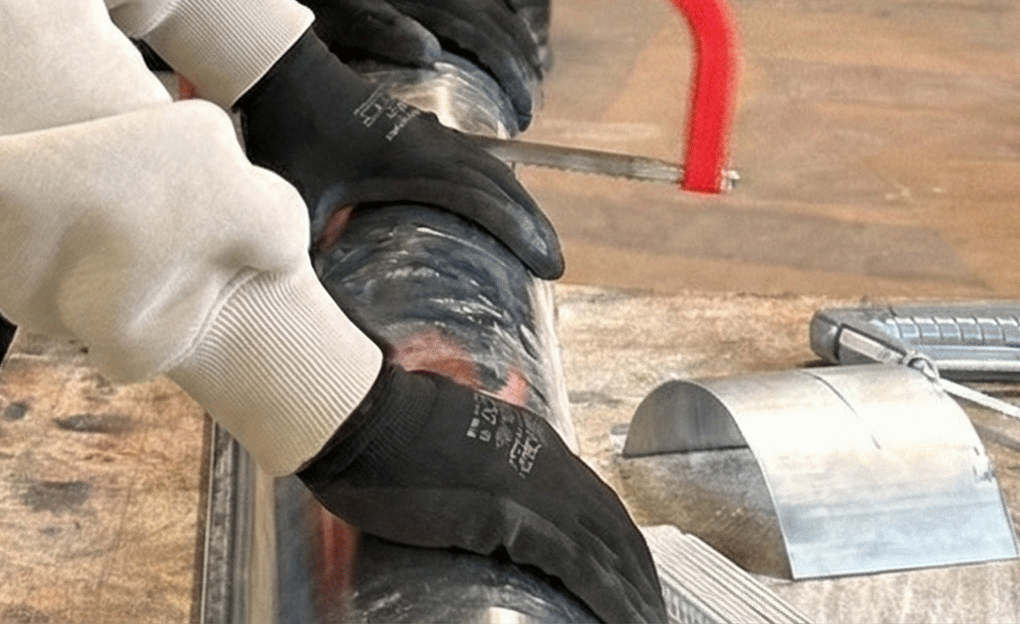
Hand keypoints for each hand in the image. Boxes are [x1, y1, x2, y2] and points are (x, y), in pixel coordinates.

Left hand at [233, 32, 562, 277]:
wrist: (282, 71)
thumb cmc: (284, 134)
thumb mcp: (292, 201)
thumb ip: (300, 254)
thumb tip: (308, 313)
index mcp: (408, 161)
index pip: (481, 198)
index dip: (520, 231)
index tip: (550, 266)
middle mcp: (427, 143)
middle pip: (499, 182)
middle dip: (531, 223)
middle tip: (556, 265)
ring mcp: (423, 132)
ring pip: (488, 166)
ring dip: (517, 201)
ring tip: (536, 240)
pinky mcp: (414, 128)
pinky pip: (469, 157)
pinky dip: (493, 182)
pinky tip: (495, 202)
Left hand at [264, 0, 545, 122]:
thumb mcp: (347, 15)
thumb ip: (384, 31)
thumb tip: (429, 51)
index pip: (493, 41)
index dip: (513, 79)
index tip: (522, 114)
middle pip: (508, 31)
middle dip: (524, 74)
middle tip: (527, 117)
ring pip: (504, 21)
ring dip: (519, 57)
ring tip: (524, 98)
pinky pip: (490, 13)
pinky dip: (506, 39)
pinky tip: (505, 64)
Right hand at [297, 363, 665, 623]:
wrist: (365, 415)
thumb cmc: (388, 421)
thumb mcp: (449, 426)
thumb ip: (479, 437)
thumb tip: (486, 433)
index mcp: (533, 439)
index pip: (593, 497)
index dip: (616, 536)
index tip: (630, 567)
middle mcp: (547, 460)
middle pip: (612, 524)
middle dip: (637, 570)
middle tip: (653, 605)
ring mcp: (536, 488)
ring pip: (608, 549)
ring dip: (634, 591)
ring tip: (650, 621)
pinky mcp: (516, 518)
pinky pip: (581, 567)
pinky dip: (611, 598)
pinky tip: (628, 618)